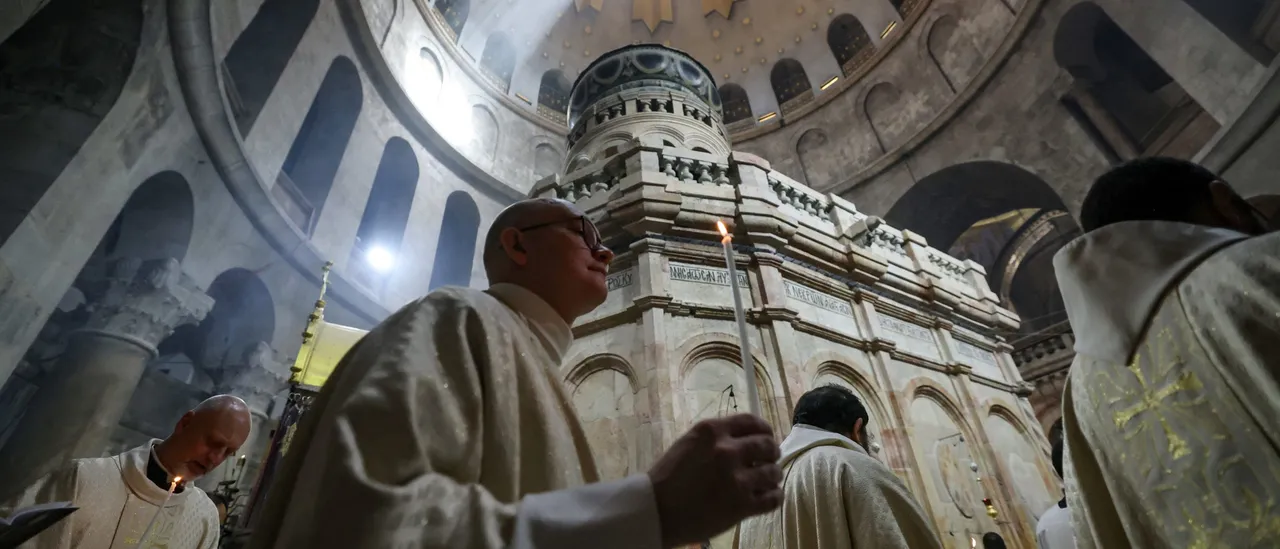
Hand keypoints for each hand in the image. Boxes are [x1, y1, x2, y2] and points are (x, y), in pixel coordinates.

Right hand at [647, 414, 782, 547]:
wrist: (655, 511)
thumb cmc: (667, 477)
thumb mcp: (689, 444)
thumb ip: (716, 438)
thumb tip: (746, 441)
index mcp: (712, 431)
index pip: (752, 421)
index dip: (764, 429)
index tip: (766, 436)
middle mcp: (727, 451)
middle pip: (767, 445)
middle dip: (771, 453)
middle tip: (768, 460)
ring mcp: (737, 479)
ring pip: (773, 472)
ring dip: (773, 476)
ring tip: (766, 481)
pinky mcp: (742, 506)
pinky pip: (773, 498)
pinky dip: (774, 497)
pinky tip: (767, 497)